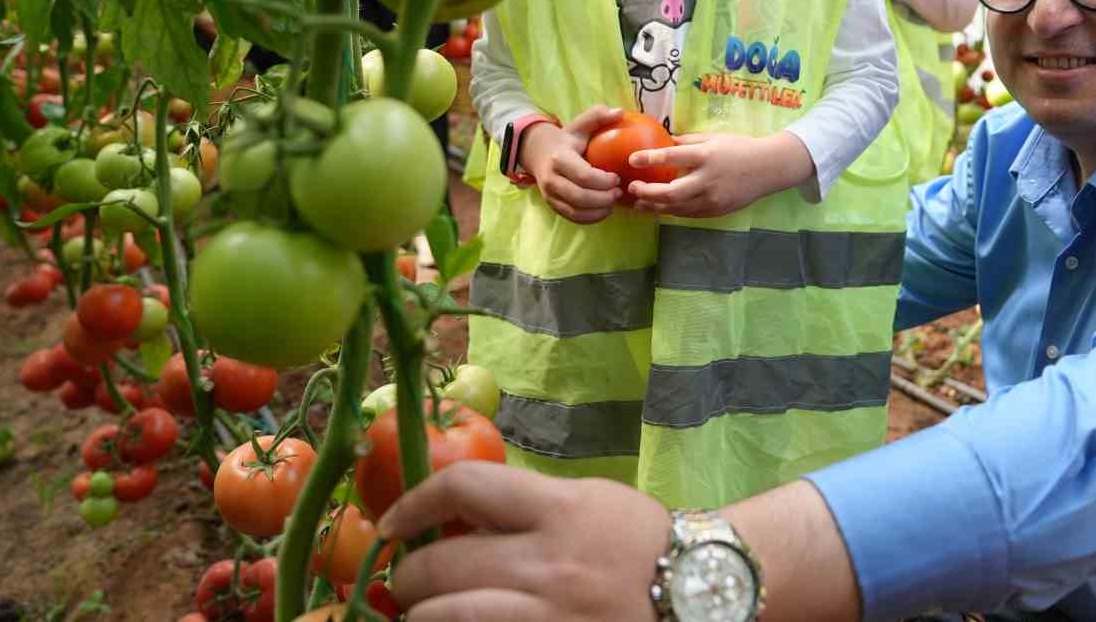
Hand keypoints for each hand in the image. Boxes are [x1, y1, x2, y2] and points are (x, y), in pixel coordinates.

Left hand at [379, 463, 669, 621]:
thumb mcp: (586, 501)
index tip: (394, 521)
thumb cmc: (638, 542)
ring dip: (419, 617)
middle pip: (440, 563)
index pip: (464, 486)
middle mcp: (548, 563)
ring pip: (444, 618)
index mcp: (558, 510)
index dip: (413, 502)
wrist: (702, 595)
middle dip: (407, 575)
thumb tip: (450, 514)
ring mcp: (547, 616)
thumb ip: (524, 504)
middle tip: (408, 581)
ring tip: (424, 613)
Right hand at [519, 105, 624, 223]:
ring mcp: (549, 195)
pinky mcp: (552, 205)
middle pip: (579, 197)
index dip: (603, 181)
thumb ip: (597, 116)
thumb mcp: (579, 126)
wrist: (538, 153)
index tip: (617, 177)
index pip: (583, 176)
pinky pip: (572, 217)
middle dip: (603, 198)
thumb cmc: (566, 140)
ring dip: (598, 210)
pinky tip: (604, 211)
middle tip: (618, 192)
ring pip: (575, 211)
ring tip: (613, 202)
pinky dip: (590, 218)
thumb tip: (619, 112)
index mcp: (559, 158)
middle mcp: (551, 179)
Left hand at [627, 131, 814, 217]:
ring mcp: (712, 198)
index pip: (673, 157)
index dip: (650, 159)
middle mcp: (708, 179)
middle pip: (670, 192)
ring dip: (654, 206)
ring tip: (638, 203)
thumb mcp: (714, 138)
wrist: (768, 169)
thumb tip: (663, 142)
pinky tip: (659, 208)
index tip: (632, 160)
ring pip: (676, 208)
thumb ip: (688, 142)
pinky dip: (671, 211)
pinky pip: (688, 214)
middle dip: (647, 192)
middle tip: (632, 188)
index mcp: (707, 156)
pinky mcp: (716, 211)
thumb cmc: (739, 148)